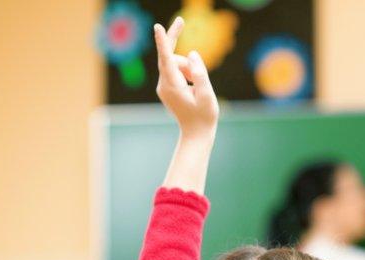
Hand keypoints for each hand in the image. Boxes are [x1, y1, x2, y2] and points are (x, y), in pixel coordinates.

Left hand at [154, 18, 217, 140]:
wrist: (196, 133)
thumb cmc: (204, 116)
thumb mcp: (207, 95)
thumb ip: (200, 72)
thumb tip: (192, 54)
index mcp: (173, 86)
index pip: (167, 59)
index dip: (163, 42)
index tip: (157, 27)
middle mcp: (164, 84)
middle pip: (170, 56)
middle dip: (177, 43)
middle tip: (181, 20)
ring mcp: (164, 86)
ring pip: (177, 64)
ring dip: (190, 69)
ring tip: (198, 87)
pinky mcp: (167, 87)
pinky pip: (177, 71)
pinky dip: (187, 73)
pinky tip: (194, 88)